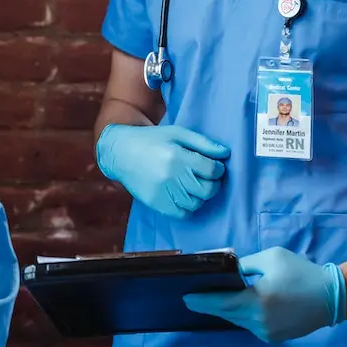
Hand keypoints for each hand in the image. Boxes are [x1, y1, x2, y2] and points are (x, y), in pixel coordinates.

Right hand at [95, 124, 229, 218]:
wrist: (121, 152)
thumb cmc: (152, 140)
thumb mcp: (177, 133)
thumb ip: (203, 142)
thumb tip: (225, 153)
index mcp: (177, 156)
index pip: (211, 170)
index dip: (218, 169)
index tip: (214, 166)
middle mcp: (170, 176)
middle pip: (207, 189)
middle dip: (213, 183)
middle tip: (207, 177)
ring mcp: (162, 192)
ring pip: (196, 203)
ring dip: (200, 195)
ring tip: (193, 185)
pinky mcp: (156, 203)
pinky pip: (182, 214)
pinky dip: (188, 207)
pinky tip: (184, 195)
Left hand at [182, 246, 346, 342]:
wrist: (333, 296)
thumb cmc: (301, 272)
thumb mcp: (271, 258)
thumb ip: (245, 264)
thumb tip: (228, 269)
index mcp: (257, 301)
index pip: (220, 304)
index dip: (201, 301)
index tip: (185, 298)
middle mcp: (260, 321)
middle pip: (227, 314)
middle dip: (211, 305)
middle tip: (194, 297)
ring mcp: (268, 333)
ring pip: (239, 321)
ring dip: (228, 310)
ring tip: (215, 298)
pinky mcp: (275, 338)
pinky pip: (251, 326)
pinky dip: (243, 316)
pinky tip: (238, 306)